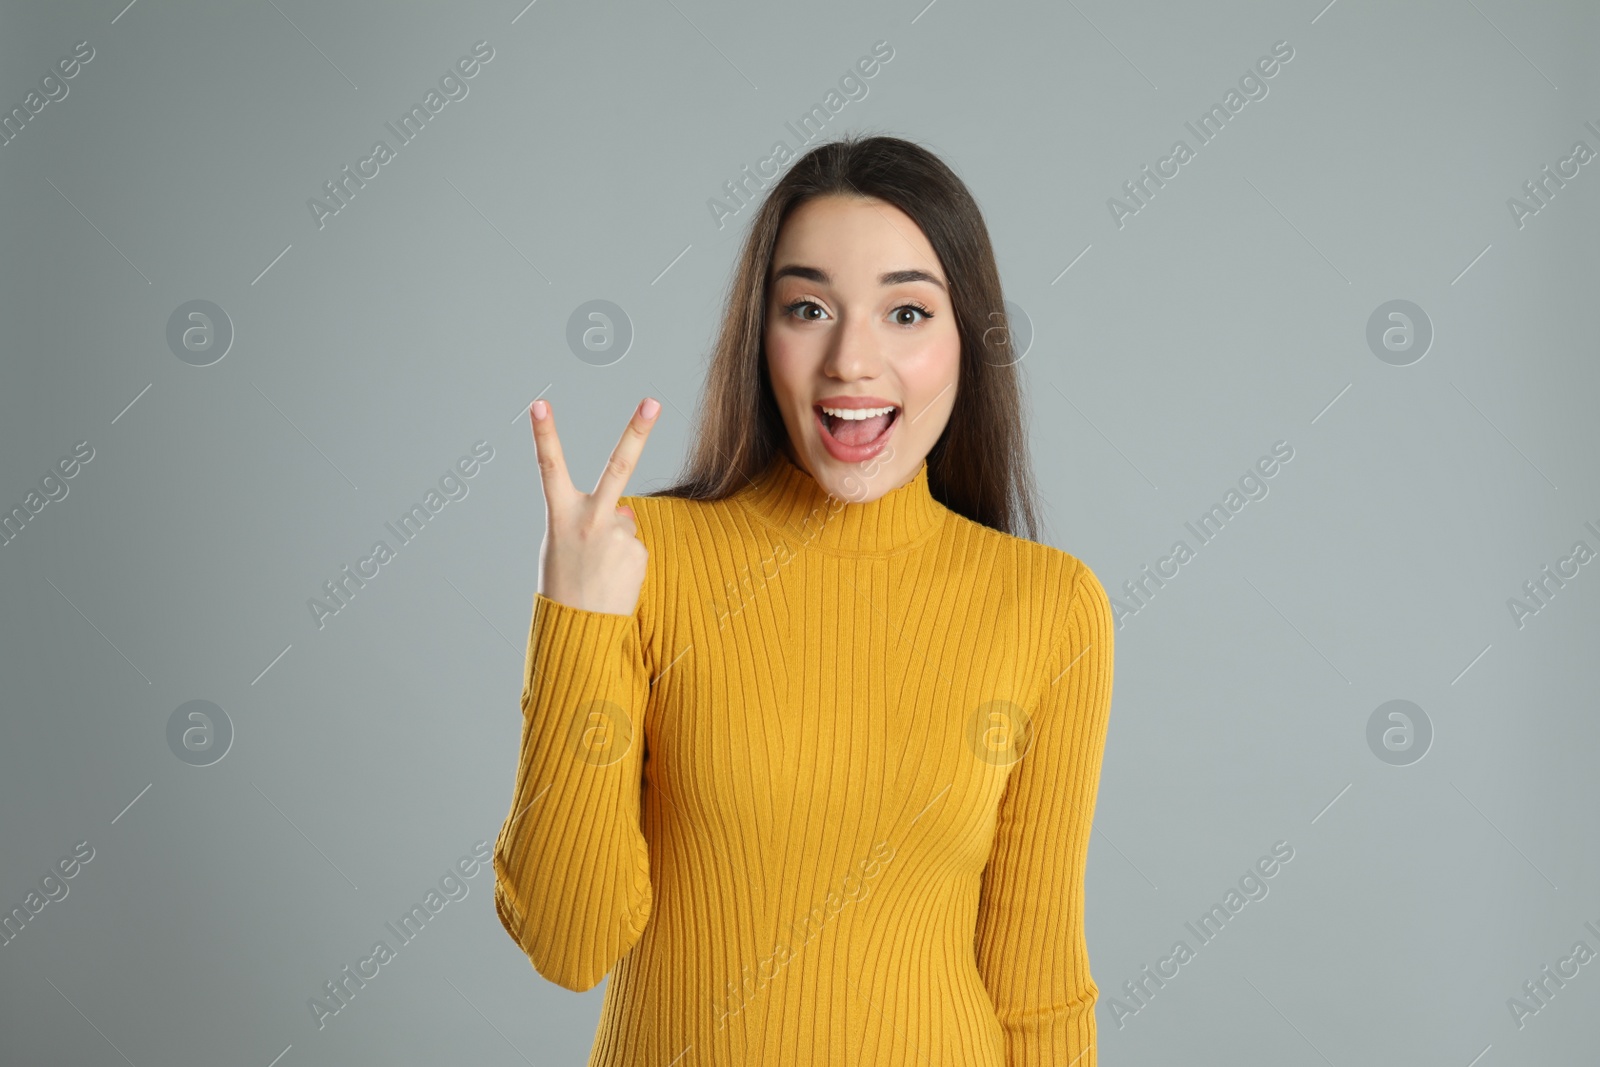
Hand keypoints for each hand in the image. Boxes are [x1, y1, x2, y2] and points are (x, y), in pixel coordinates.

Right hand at [529, 396, 660, 614]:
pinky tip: (613, 578)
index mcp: (561, 516)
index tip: (539, 404)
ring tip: (599, 571)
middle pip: (617, 467)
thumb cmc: (563, 584)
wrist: (578, 630)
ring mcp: (617, 535)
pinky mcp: (638, 551)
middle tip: (653, 401)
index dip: (544, 434)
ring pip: (624, 521)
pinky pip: (634, 543)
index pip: (549, 467)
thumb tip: (626, 510)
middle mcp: (590, 520)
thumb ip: (587, 518)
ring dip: (615, 541)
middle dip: (636, 430)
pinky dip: (626, 558)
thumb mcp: (560, 545)